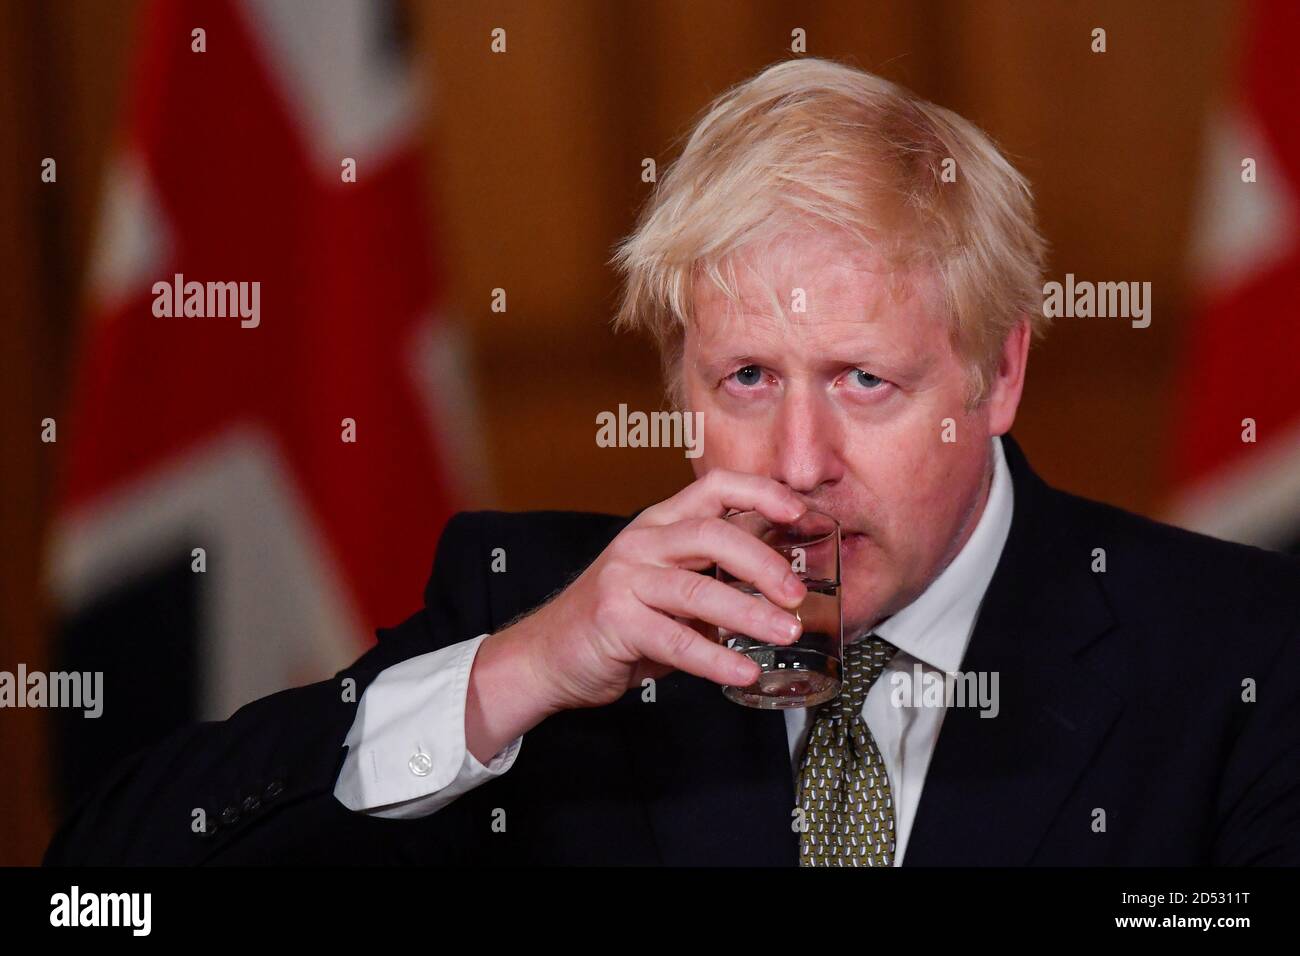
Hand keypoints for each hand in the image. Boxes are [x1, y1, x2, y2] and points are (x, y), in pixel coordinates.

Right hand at [502, 470, 808, 712]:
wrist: (547, 655)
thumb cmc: (616, 622)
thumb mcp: (667, 590)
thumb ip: (712, 583)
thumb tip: (781, 592)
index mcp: (659, 525)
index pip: (714, 488)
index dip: (761, 493)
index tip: (800, 512)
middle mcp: (642, 543)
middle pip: (713, 534)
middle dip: (764, 563)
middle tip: (797, 594)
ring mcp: (624, 579)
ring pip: (698, 588)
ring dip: (750, 614)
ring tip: (786, 633)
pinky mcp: (614, 620)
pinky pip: (675, 639)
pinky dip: (715, 659)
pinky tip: (743, 672)